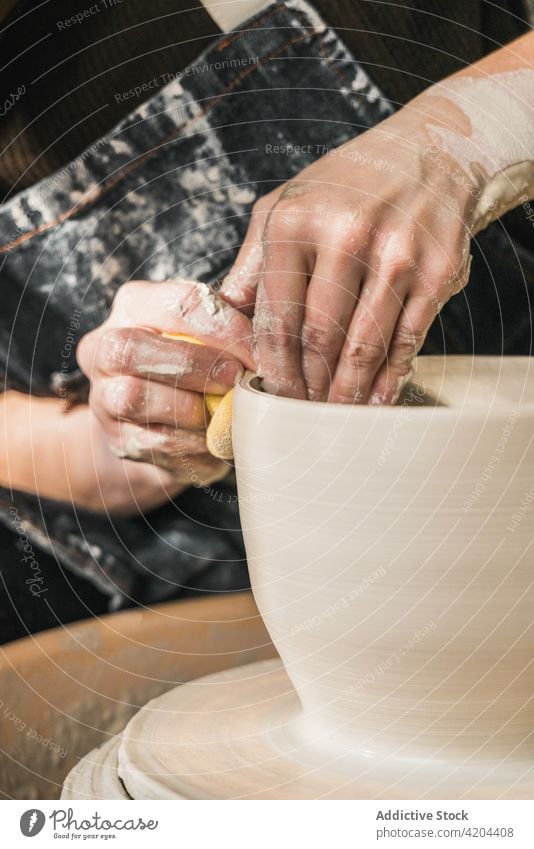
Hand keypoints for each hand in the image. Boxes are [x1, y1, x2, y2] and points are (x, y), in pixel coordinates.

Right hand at [78, 278, 253, 491]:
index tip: (258, 351)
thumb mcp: (215, 332)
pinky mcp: (118, 440)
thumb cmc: (200, 363)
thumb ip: (234, 322)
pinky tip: (213, 434)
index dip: (224, 328)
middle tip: (236, 378)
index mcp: (134, 304)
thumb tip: (272, 332)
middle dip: (194, 364)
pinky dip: (193, 440)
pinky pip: (154, 441)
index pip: (177, 303)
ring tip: (224, 409)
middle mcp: (104, 346)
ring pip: (134, 397)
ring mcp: (104, 397)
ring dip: (191, 406)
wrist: (169, 419)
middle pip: (132, 348)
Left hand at [221, 97, 477, 403]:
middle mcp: (346, 237)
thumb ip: (253, 262)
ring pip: (362, 347)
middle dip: (306, 387)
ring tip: (333, 415)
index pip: (277, 316)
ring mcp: (396, 256)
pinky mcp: (437, 273)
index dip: (273, 366)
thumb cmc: (349, 185)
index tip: (272, 394)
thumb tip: (227, 316)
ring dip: (346, 391)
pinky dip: (390, 377)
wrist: (432, 152)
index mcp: (296, 223)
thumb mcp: (287, 205)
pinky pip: (406, 339)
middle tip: (301, 414)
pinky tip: (377, 397)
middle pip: (318, 339)